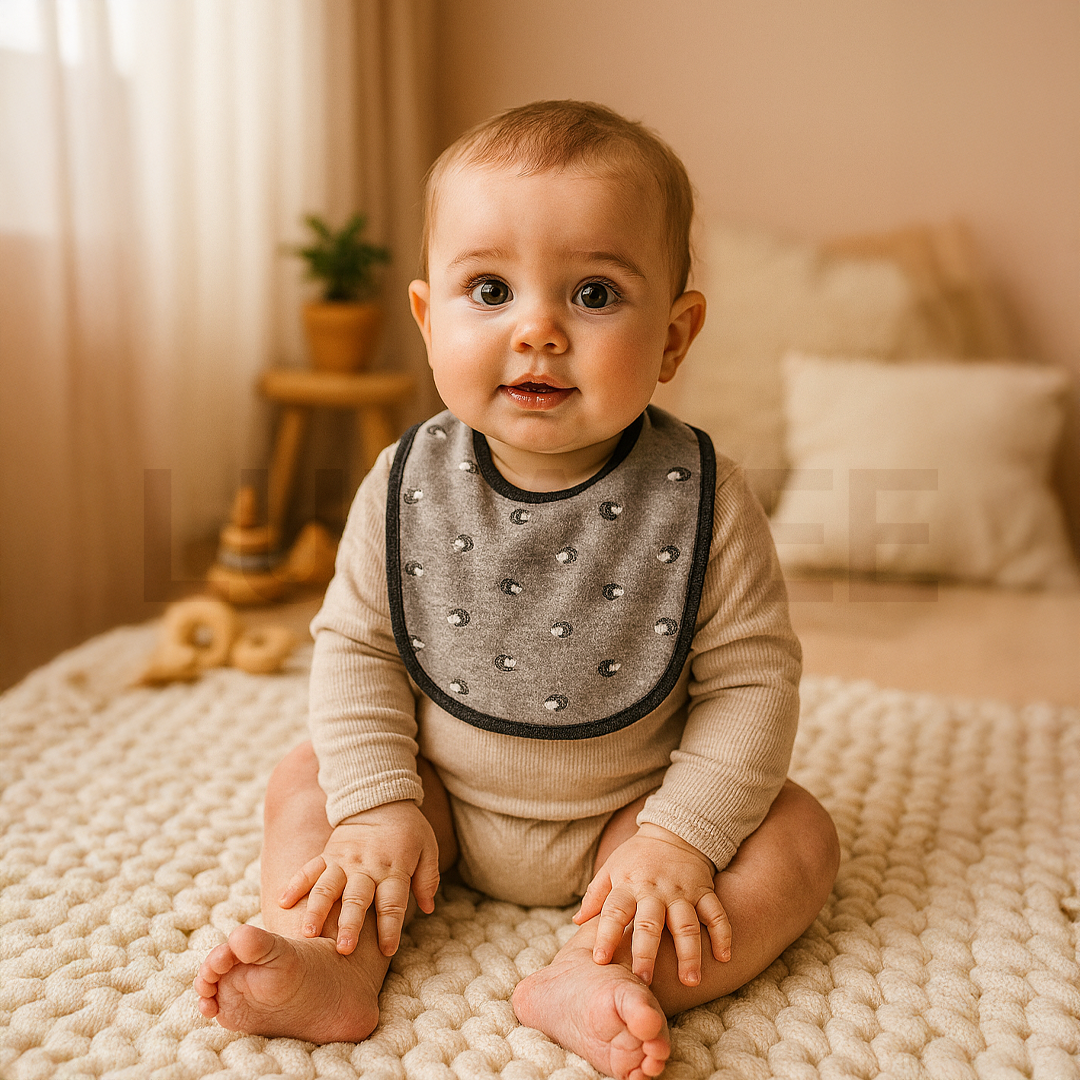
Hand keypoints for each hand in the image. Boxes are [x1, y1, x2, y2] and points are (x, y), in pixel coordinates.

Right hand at [280, 800, 439, 956]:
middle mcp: (366, 868)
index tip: (388, 950)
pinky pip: (309, 869)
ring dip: (318, 910)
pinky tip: (283, 902)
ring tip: (307, 933)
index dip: (391, 927)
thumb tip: (429, 908)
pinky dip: (295, 884)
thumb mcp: (428, 848)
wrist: (380, 797)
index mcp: (394, 869)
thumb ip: (428, 878)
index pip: (393, 902)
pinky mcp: (327, 854)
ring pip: (328, 887)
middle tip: (343, 949)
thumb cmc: (408, 828)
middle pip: (357, 898)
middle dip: (350, 924)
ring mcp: (344, 861)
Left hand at [573, 824, 730, 986]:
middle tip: (644, 981)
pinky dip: (722, 934)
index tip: (600, 960)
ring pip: (686, 924)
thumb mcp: (611, 868)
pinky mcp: (704, 890)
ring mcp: (682, 891)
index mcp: (628, 885)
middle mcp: (655, 890)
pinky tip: (723, 957)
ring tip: (690, 981)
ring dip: (689, 953)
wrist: (673, 831)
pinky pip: (716, 913)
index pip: (614, 912)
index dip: (606, 935)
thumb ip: (595, 895)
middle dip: (647, 953)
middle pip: (650, 924)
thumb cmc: (636, 857)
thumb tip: (576, 922)